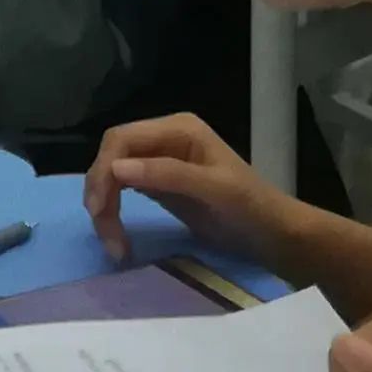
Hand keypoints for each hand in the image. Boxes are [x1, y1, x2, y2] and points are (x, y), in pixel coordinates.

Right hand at [86, 113, 297, 268]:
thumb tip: (115, 169)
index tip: (99, 208)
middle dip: (101, 191)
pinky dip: (114, 211)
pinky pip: (122, 191)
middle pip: (112, 156)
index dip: (104, 168)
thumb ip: (168, 175)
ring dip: (105, 206)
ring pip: (113, 175)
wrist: (273, 234)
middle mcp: (164, 139)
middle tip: (104, 230)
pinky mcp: (158, 185)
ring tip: (113, 242)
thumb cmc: (251, 207)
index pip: (123, 138)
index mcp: (178, 128)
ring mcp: (159, 162)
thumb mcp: (215, 189)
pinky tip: (116, 233)